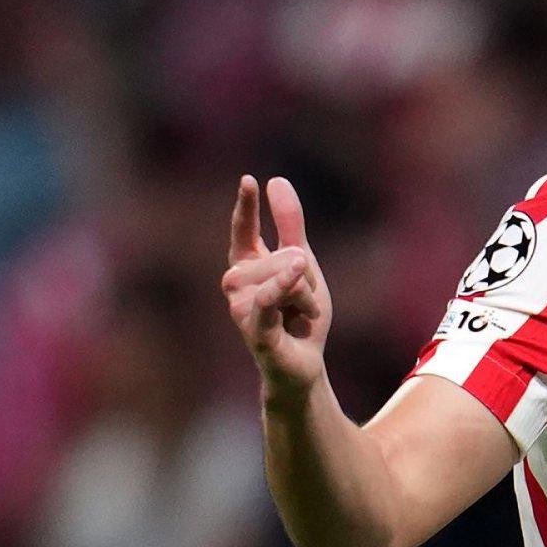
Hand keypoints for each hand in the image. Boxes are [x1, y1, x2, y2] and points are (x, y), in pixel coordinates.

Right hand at [222, 175, 331, 400]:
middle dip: (309, 277)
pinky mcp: (255, 329)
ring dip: (309, 296)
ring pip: (289, 275)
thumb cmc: (298, 316)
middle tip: (302, 304)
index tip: (249, 179)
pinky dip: (283, 286)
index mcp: (247, 266)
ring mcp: (242, 307)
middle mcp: (237, 284)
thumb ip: (289, 225)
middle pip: (286, 255)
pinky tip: (294, 273)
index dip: (247, 206)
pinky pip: (270, 298)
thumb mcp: (302, 264)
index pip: (244, 230)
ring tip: (300, 317)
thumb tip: (276, 180)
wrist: (302, 366)